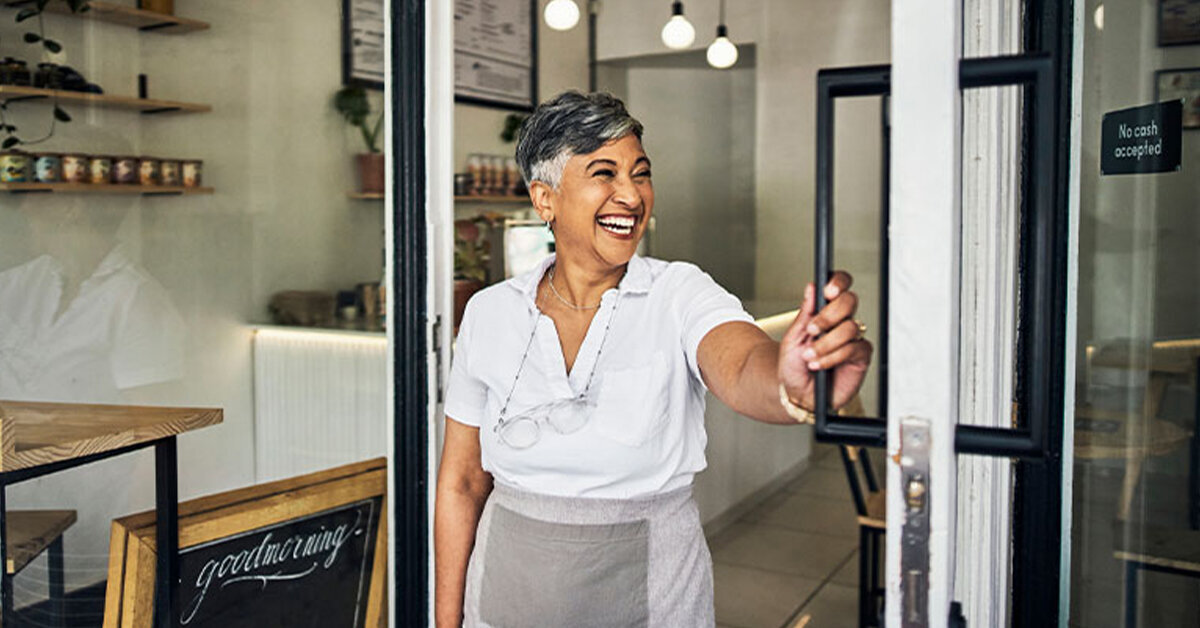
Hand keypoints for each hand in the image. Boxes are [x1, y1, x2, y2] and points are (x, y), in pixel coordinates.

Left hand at [778, 271, 872, 411]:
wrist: (796, 393)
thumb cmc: (794, 366)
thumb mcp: (793, 338)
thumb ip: (805, 313)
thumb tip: (811, 288)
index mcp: (825, 312)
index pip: (839, 287)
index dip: (838, 283)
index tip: (827, 291)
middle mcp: (841, 323)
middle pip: (850, 301)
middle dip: (830, 314)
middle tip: (813, 329)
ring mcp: (852, 339)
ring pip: (850, 327)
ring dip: (826, 343)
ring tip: (809, 355)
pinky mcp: (860, 357)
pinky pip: (854, 349)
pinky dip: (833, 357)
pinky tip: (819, 364)